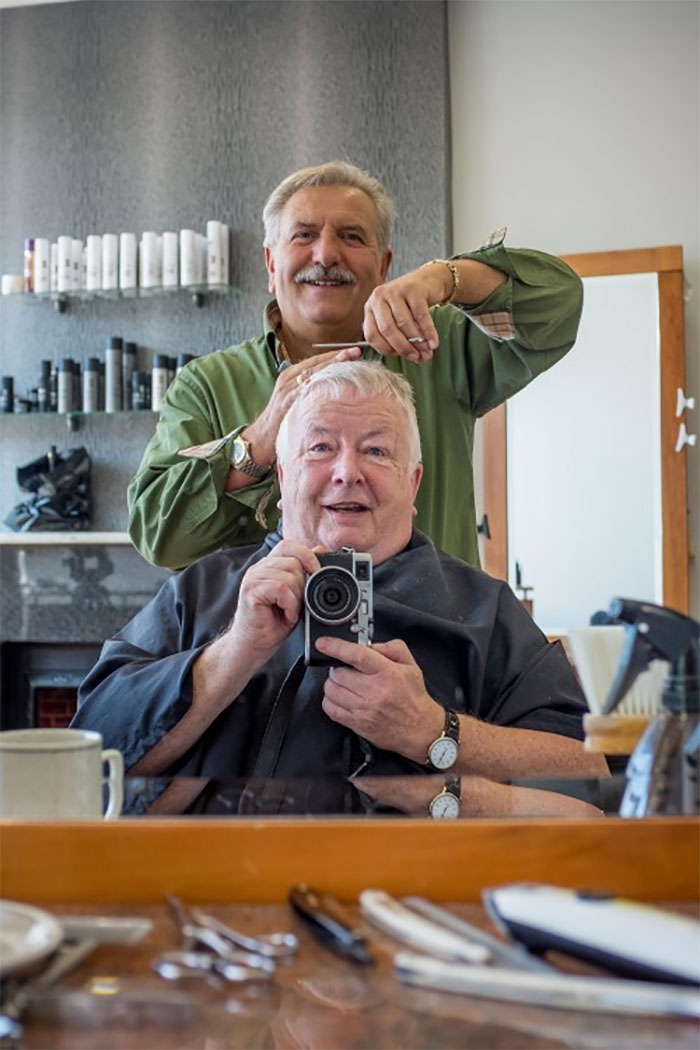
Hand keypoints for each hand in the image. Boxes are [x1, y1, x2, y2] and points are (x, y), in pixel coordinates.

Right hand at [224, 540, 321, 669]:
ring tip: (291, 611)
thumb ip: (305, 572)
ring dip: (297, 598)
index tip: (317, 571)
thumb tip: (320, 550)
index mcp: (269, 566)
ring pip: (289, 576)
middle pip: (293, 562)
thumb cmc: (274, 622)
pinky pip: (281, 588)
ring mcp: (253, 579)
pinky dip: (290, 604)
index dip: (306, 555)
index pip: (289, 545)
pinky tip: (287, 615)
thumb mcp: (297, 595)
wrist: (254, 645)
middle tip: (299, 604)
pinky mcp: (250, 592)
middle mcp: (259, 568)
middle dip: (303, 585)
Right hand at [243, 346, 361, 464]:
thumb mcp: (296, 400)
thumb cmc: (281, 419)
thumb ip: (309, 390)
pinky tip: (334, 379)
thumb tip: (331, 385)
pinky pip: (305, 390)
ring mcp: (287, 389)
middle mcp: (288, 379)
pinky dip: (319, 383)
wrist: (261, 437)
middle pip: (316, 363)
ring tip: (349, 360)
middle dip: (337, 356)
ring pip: (312, 373)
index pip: (316, 360)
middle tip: (356, 351)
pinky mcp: (287, 402)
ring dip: (332, 366)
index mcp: (290, 375)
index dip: (335, 354)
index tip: (353, 351)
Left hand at [318, 637, 443, 761]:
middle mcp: (375, 691)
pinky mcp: (358, 724)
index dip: (336, 647)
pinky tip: (340, 698)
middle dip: (337, 668)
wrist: (420, 729)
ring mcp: (364, 709)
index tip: (324, 643)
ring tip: (343, 684)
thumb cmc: (414, 697)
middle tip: (344, 669)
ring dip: (332, 684)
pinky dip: (330, 701)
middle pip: (339, 674)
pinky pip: (331, 710)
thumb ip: (392, 648)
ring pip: (332, 691)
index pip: (357, 656)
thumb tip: (370, 645)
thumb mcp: (411, 666)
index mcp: (388, 673)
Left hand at [362, 266, 447, 362]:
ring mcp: (394, 291)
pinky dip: (428, 332)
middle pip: (387, 330)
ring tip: (427, 352)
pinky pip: (421, 316)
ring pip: (404, 324)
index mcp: (370, 308)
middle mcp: (378, 298)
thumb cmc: (410, 304)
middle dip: (404, 348)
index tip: (402, 356)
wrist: (428, 280)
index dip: (387, 350)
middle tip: (417, 357)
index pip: (372, 336)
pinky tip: (433, 342)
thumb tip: (415, 359)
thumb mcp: (397, 319)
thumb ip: (400, 339)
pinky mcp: (412, 289)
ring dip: (418, 342)